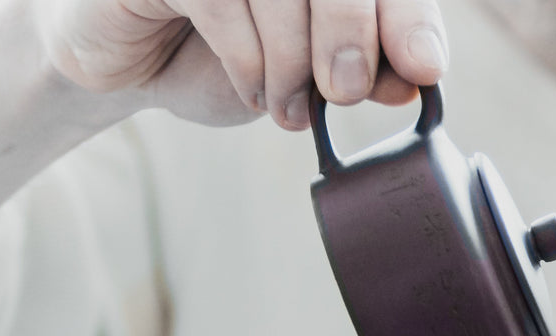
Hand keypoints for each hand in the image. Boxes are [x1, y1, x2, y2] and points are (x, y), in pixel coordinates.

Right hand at [30, 0, 447, 129]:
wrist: (132, 60)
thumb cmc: (230, 55)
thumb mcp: (310, 70)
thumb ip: (367, 65)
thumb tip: (417, 73)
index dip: (408, 16)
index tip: (424, 68)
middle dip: (351, 36)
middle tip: (345, 92)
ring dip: (292, 60)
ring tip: (287, 105)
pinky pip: (221, 0)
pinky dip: (246, 56)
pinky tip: (252, 87)